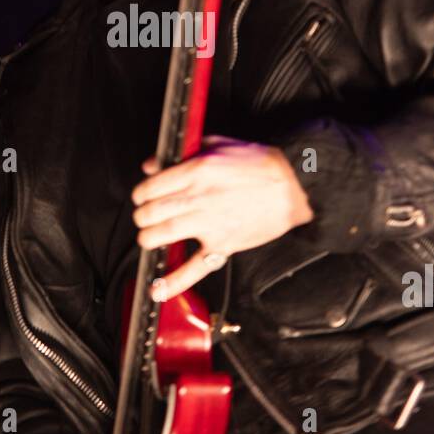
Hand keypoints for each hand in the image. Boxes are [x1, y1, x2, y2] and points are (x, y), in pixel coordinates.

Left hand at [131, 134, 313, 300]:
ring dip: (148, 239)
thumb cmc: (259, 164)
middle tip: (144, 217)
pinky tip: (158, 289)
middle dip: (142, 216)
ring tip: (149, 238)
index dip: (141, 194)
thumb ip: (183, 153)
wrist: (292, 185)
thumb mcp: (217, 144)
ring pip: (161, 235)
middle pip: (150, 212)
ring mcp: (209, 223)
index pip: (150, 187)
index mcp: (195, 171)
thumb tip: (153, 165)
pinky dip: (173, 282)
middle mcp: (198, 198)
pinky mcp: (222, 244)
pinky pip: (194, 267)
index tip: (142, 197)